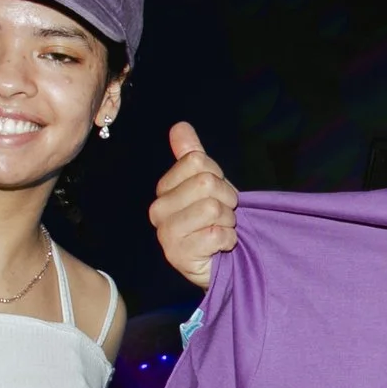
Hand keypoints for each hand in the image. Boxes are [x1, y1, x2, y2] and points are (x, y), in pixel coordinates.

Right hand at [149, 122, 238, 290]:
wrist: (218, 261)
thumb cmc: (213, 221)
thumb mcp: (206, 183)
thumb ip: (192, 155)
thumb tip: (179, 126)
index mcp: (164, 189)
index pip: (197, 161)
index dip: (219, 177)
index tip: (219, 195)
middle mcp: (158, 210)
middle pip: (206, 184)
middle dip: (227, 200)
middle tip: (223, 216)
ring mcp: (165, 234)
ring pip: (212, 208)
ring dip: (228, 222)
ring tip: (221, 231)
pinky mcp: (178, 256)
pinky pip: (216, 235)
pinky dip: (228, 241)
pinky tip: (219, 247)